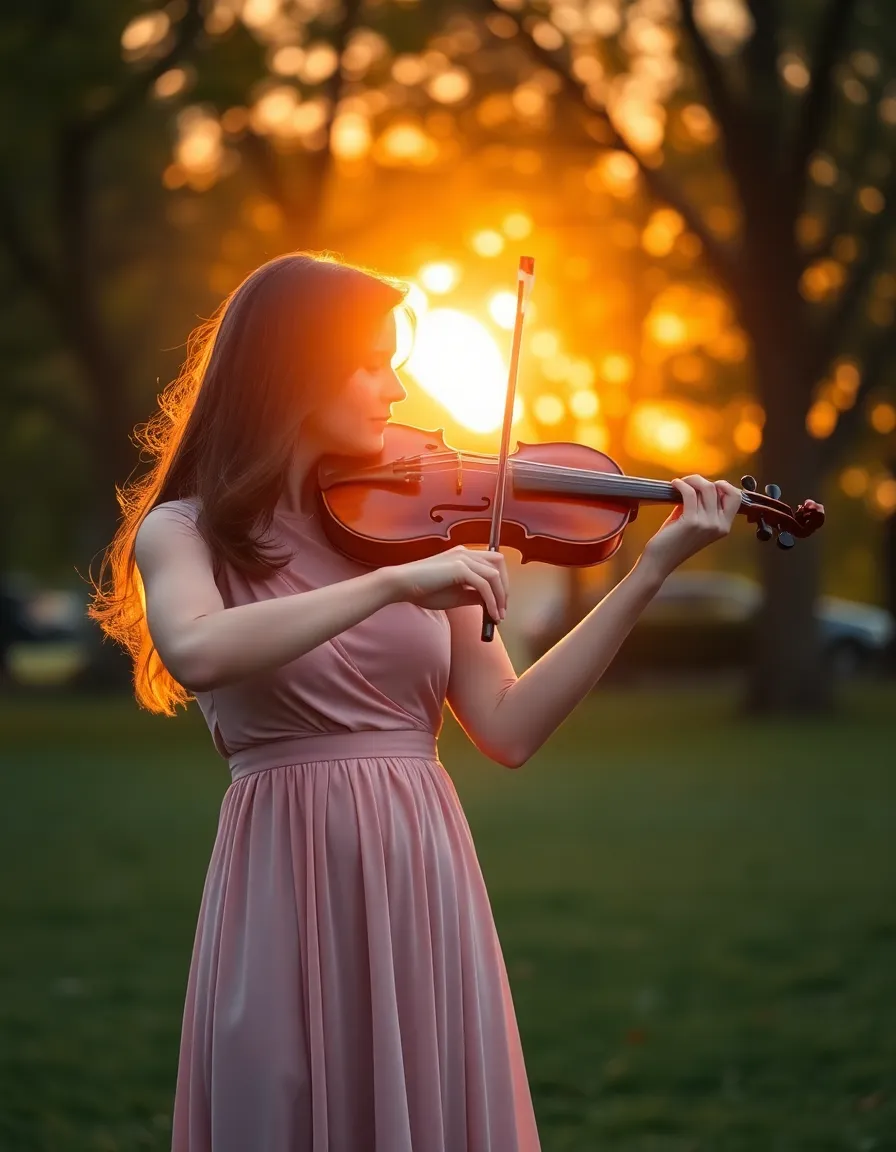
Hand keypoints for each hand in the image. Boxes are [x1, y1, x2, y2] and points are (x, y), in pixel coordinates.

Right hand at [382, 545, 508, 620]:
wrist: (402, 585)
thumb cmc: (423, 590)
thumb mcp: (455, 595)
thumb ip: (473, 595)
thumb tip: (490, 602)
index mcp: (463, 556)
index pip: (493, 563)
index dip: (501, 582)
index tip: (500, 603)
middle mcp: (465, 553)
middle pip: (499, 563)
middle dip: (505, 586)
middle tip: (503, 608)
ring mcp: (463, 558)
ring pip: (494, 575)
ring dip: (500, 596)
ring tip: (498, 615)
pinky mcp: (459, 568)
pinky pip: (484, 585)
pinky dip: (491, 601)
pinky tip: (491, 614)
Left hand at [642, 475, 741, 580]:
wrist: (660, 561)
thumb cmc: (673, 542)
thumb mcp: (694, 523)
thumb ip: (700, 506)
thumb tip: (697, 484)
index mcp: (724, 526)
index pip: (736, 497)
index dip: (723, 486)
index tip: (706, 484)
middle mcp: (719, 525)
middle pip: (720, 488)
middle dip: (703, 480)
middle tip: (688, 482)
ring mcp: (707, 524)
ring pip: (706, 487)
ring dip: (691, 480)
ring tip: (680, 483)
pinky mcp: (692, 521)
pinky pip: (690, 493)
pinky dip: (681, 484)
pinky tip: (674, 484)